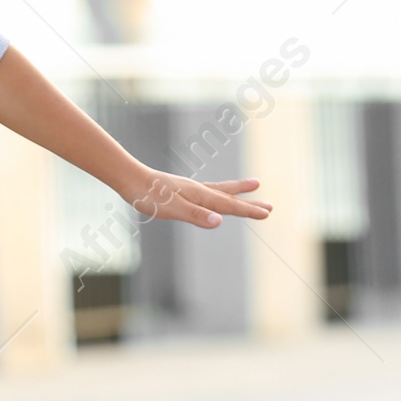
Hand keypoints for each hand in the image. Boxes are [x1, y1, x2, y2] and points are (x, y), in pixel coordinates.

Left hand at [126, 173, 271, 228]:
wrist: (130, 178)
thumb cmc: (149, 195)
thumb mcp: (172, 209)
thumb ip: (196, 215)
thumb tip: (219, 221)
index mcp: (200, 196)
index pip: (229, 206)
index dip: (249, 210)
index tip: (268, 213)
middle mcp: (198, 190)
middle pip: (229, 197)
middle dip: (249, 202)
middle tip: (270, 206)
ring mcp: (190, 189)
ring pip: (220, 191)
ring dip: (238, 191)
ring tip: (254, 185)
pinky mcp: (180, 190)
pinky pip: (207, 191)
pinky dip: (218, 191)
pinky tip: (214, 193)